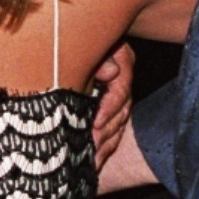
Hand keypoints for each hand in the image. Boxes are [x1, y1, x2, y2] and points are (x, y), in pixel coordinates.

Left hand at [89, 41, 134, 167]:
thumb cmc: (78, 38)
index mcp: (122, 62)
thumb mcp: (90, 45)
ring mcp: (117, 96)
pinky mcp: (109, 109)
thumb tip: (110, 73)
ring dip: (105, 145)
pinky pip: (113, 131)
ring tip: (92, 160)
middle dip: (105, 133)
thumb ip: (99, 59)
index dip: (110, 108)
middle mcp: (122, 81)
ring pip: (118, 125)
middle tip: (91, 147)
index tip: (96, 123)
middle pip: (121, 112)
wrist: (75, 36)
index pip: (121, 89)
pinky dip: (104, 148)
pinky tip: (94, 162)